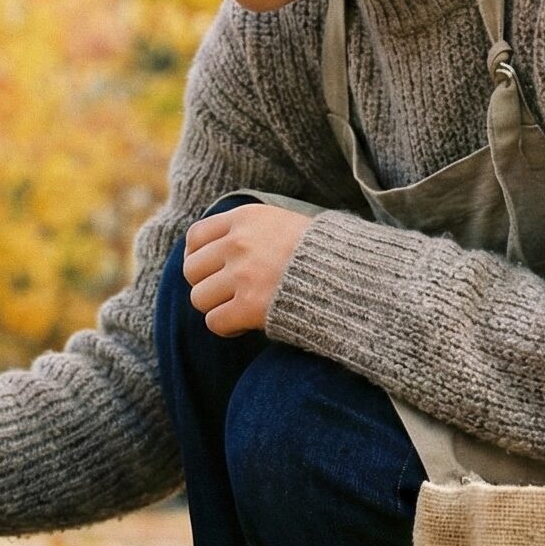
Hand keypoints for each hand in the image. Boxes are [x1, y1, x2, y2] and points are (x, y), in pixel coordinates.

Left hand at [181, 203, 311, 336]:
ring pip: (199, 298)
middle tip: (228, 294)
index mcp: (246, 218)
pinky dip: (227, 327)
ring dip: (216, 307)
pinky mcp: (250, 306)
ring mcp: (243, 275)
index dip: (199, 257)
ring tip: (238, 308)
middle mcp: (239, 243)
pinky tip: (244, 324)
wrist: (352, 276)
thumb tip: (215, 248)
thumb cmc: (322, 254)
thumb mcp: (284, 223)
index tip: (212, 270)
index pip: (195, 237)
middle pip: (192, 270)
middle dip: (207, 284)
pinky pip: (214, 321)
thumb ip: (251, 231)